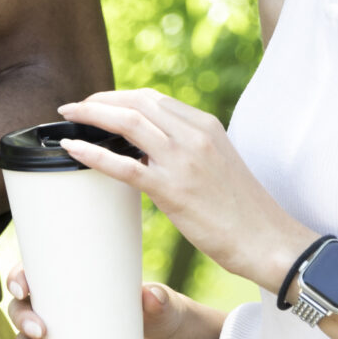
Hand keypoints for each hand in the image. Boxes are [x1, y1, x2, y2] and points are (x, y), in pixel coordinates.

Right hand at [8, 269, 185, 338]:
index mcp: (67, 282)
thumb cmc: (157, 308)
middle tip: (40, 330)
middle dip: (21, 319)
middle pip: (21, 310)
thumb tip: (151, 296)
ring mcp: (61, 337)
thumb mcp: (158, 300)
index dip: (17, 279)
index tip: (23, 289)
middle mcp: (56, 308)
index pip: (31, 276)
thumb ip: (156, 297)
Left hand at [55, 89, 311, 289]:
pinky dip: (93, 153)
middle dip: (99, 100)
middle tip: (74, 108)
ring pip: (128, 123)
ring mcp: (184, 161)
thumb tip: (148, 149)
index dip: (118, 97)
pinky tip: (72, 148)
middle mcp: (194, 136)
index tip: (97, 103)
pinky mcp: (173, 190)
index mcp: (206, 125)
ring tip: (68, 118)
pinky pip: (124, 165)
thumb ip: (187, 148)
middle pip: (136, 102)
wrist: (269, 241)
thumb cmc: (242, 209)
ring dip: (91, 116)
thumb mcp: (218, 162)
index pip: (153, 97)